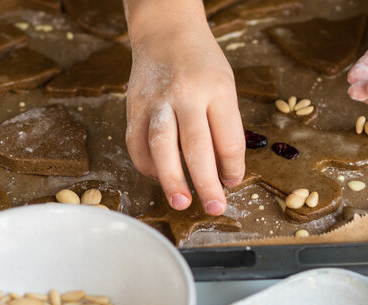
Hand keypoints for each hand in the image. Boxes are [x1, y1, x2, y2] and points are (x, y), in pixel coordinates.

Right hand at [126, 14, 243, 215]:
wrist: (165, 32)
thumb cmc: (202, 64)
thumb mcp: (225, 86)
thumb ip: (225, 127)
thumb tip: (224, 172)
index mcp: (217, 89)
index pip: (229, 138)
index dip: (233, 167)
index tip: (233, 182)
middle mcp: (186, 94)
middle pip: (196, 147)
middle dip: (207, 183)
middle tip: (214, 208)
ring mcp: (156, 101)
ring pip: (162, 146)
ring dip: (172, 179)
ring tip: (181, 202)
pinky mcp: (133, 106)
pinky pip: (137, 144)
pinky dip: (147, 166)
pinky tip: (159, 177)